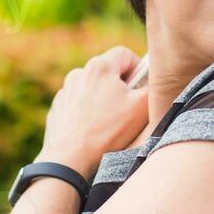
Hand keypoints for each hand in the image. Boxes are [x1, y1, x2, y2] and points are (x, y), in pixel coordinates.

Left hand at [36, 46, 148, 180]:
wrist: (70, 158)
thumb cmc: (108, 131)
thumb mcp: (142, 107)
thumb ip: (153, 87)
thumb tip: (156, 81)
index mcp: (99, 67)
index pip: (125, 54)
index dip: (139, 69)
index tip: (142, 88)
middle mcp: (78, 73)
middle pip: (108, 72)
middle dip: (121, 87)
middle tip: (129, 109)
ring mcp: (65, 91)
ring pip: (92, 89)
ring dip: (103, 100)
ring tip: (110, 123)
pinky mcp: (58, 108)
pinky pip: (78, 104)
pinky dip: (87, 112)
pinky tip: (93, 130)